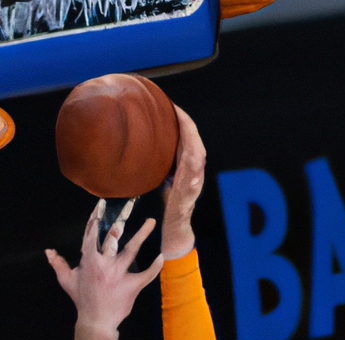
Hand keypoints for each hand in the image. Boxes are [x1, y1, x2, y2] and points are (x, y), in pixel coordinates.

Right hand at [46, 200, 163, 332]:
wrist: (96, 322)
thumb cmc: (82, 300)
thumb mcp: (67, 281)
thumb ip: (58, 264)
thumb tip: (49, 252)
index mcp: (89, 261)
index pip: (92, 234)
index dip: (96, 218)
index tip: (101, 205)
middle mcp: (105, 265)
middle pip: (114, 238)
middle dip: (120, 221)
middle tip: (130, 205)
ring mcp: (120, 274)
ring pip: (132, 250)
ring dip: (142, 234)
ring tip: (151, 221)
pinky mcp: (132, 286)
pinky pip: (147, 274)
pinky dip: (155, 266)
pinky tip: (161, 255)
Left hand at [160, 105, 205, 258]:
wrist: (175, 228)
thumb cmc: (169, 207)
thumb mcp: (164, 182)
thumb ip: (162, 168)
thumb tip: (148, 155)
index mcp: (190, 168)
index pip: (189, 141)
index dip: (183, 125)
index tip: (172, 110)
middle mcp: (197, 170)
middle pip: (194, 139)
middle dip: (185, 121)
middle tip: (173, 106)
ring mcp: (196, 176)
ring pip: (196, 145)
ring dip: (188, 128)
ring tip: (177, 113)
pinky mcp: (191, 183)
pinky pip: (192, 157)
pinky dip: (188, 141)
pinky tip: (181, 130)